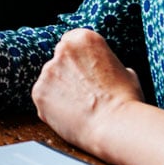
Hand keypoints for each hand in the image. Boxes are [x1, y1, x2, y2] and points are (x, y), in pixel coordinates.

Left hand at [31, 28, 144, 150]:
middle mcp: (63, 50)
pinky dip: (52, 106)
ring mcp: (48, 71)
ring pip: (50, 79)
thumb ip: (108, 65)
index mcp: (84, 39)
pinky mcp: (38, 92)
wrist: (114, 125)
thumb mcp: (125, 72)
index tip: (84, 71)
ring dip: (59, 90)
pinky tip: (69, 115)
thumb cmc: (125, 100)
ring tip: (78, 107)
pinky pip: (43, 97)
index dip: (78, 59)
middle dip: (67, 74)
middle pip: (59, 60)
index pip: (72, 41)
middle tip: (82, 92)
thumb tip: (107, 71)